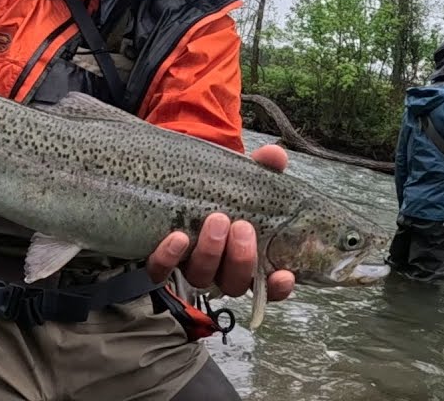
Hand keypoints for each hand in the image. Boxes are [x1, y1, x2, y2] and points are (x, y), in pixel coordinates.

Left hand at [145, 144, 295, 301]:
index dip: (277, 288)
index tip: (283, 275)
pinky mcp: (160, 262)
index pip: (269, 287)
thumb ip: (262, 168)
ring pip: (201, 277)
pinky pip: (161, 271)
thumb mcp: (243, 177)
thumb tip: (275, 155)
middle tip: (241, 227)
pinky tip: (178, 237)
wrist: (177, 184)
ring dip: (210, 252)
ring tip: (215, 219)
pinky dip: (169, 257)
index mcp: (247, 257)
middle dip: (241, 259)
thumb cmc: (220, 189)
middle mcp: (219, 270)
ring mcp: (189, 267)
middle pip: (234, 283)